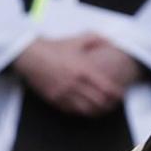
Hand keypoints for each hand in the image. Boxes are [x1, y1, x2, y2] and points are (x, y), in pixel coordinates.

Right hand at [13, 34, 133, 116]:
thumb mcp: (77, 39)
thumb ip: (97, 40)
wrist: (30, 55)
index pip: (106, 88)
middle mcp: (75, 83)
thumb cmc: (54, 47)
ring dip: (96, 111)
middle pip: (98, 102)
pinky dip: (81, 111)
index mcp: (83, 69)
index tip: (121, 94)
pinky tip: (85, 108)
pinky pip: (71, 111)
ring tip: (101, 109)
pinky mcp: (54, 99)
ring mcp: (64, 93)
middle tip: (113, 104)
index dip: (116, 94)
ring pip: (86, 110)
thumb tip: (112, 42)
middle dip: (109, 105)